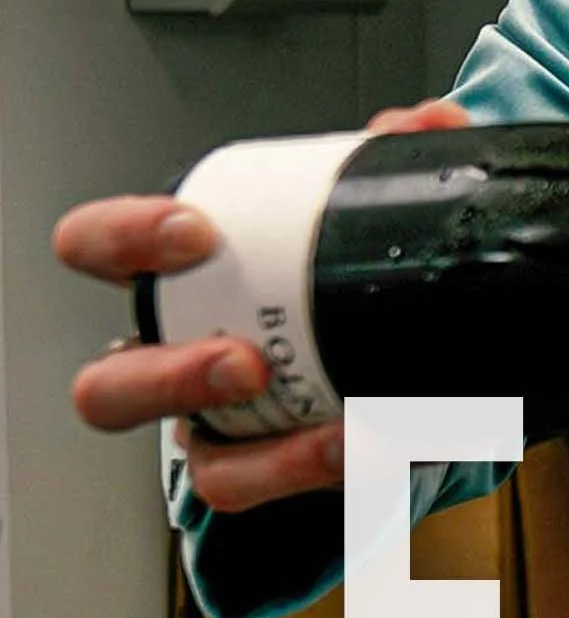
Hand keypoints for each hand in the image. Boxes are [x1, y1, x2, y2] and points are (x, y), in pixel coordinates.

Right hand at [55, 102, 470, 516]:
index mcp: (175, 283)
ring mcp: (226, 434)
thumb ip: (392, 165)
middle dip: (170, 376)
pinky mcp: (285, 478)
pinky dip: (341, 472)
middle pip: (111, 388)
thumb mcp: (360, 212)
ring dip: (270, 456)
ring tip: (331, 433)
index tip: (195, 231)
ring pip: (203, 467)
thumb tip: (422, 124)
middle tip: (242, 359)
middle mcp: (178, 366)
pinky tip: (386, 445)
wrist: (418, 358)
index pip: (97, 251)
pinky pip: (294, 493)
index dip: (123, 240)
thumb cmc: (345, 277)